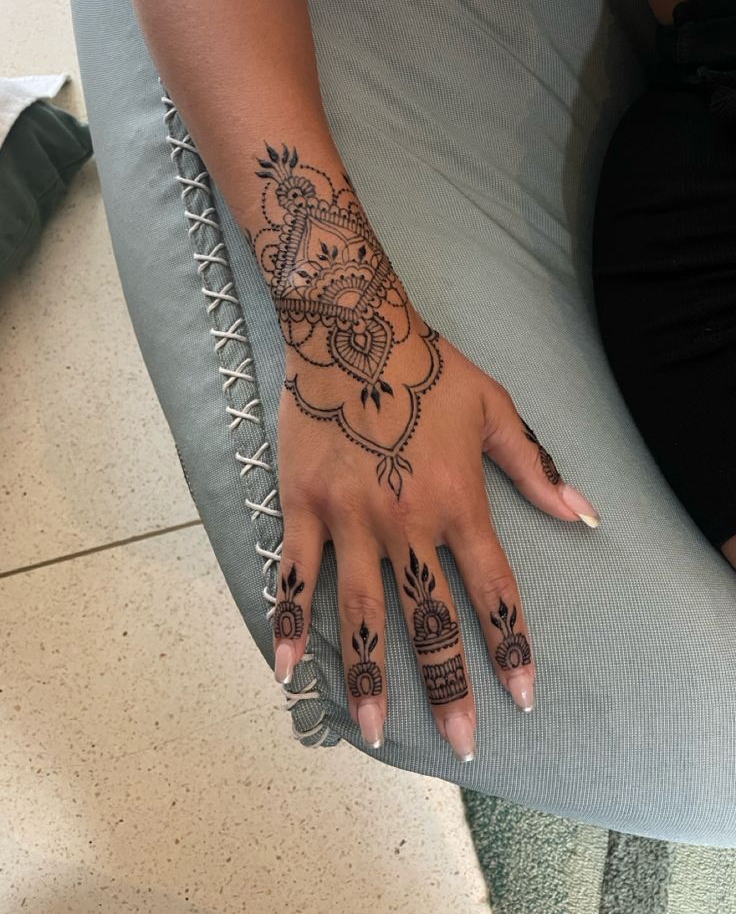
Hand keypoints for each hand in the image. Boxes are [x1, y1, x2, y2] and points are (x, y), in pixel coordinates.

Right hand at [248, 142, 600, 758]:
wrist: (354, 331)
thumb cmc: (431, 371)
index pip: (494, 590)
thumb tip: (585, 516)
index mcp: (459, 502)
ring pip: (362, 610)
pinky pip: (296, 575)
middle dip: (449, 683)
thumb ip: (537, 468)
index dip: (512, 646)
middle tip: (461, 740)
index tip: (524, 694)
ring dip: (370, 672)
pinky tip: (288, 669)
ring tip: (373, 729)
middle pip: (430, 618)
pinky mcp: (304, 507)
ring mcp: (350, 519)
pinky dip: (290, 623)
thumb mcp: (497, 410)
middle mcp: (407, 523)